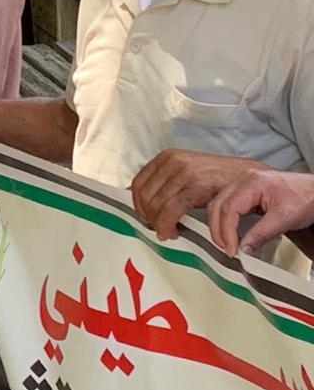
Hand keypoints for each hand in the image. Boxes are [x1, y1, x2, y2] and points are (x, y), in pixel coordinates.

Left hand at [131, 148, 269, 240]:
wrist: (251, 178)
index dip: (137, 204)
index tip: (145, 218)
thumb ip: (166, 182)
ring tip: (168, 232)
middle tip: (158, 229)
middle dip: (148, 216)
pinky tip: (174, 232)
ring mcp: (183, 172)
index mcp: (166, 157)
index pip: (138, 183)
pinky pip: (171, 209)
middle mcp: (172, 161)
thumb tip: (139, 197)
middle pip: (144, 195)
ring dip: (158, 223)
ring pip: (156, 204)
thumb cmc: (219, 180)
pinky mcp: (196, 185)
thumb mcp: (187, 174)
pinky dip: (167, 224)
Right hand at [208, 170, 313, 255]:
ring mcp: (243, 183)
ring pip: (218, 204)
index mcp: (252, 183)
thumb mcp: (285, 219)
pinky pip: (227, 204)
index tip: (232, 249)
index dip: (226, 231)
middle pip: (217, 205)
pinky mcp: (246, 190)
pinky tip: (230, 231)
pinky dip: (225, 219)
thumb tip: (244, 248)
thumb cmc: (306, 198)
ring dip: (219, 225)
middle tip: (226, 249)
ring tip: (227, 243)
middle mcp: (243, 179)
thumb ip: (262, 234)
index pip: (229, 208)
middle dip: (218, 229)